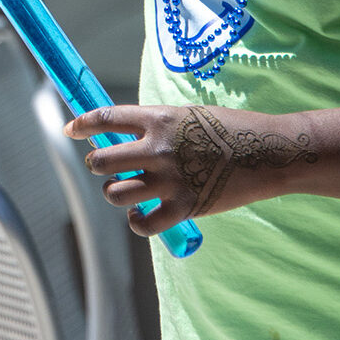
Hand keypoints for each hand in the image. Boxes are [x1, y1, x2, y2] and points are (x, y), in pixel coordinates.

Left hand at [66, 102, 318, 235]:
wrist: (268, 152)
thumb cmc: (230, 129)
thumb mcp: (188, 115)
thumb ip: (156, 126)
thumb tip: (123, 136)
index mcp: (158, 119)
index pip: (106, 118)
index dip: (82, 124)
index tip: (71, 129)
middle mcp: (158, 148)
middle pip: (102, 160)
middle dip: (95, 163)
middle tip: (100, 165)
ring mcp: (170, 180)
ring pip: (116, 192)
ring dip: (114, 192)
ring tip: (123, 190)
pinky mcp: (185, 208)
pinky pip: (144, 224)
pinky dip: (137, 222)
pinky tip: (140, 216)